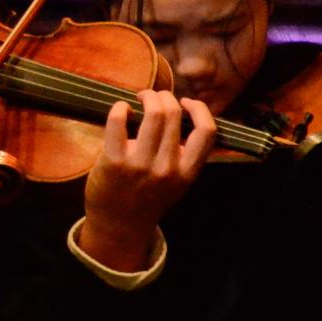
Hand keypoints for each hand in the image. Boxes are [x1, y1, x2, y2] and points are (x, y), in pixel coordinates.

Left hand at [79, 89, 214, 271]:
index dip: (200, 109)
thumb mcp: (178, 182)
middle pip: (174, 114)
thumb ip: (184, 155)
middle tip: (155, 97)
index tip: (187, 102)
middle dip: (164, 96)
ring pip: (153, 114)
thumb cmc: (148, 197)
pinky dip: (119, 108)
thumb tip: (182, 113)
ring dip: (147, 97)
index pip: (207, 132)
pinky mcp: (114, 161)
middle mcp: (167, 168)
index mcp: (187, 172)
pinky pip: (118, 122)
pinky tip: (120, 109)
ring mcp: (141, 165)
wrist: (119, 224)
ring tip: (140, 99)